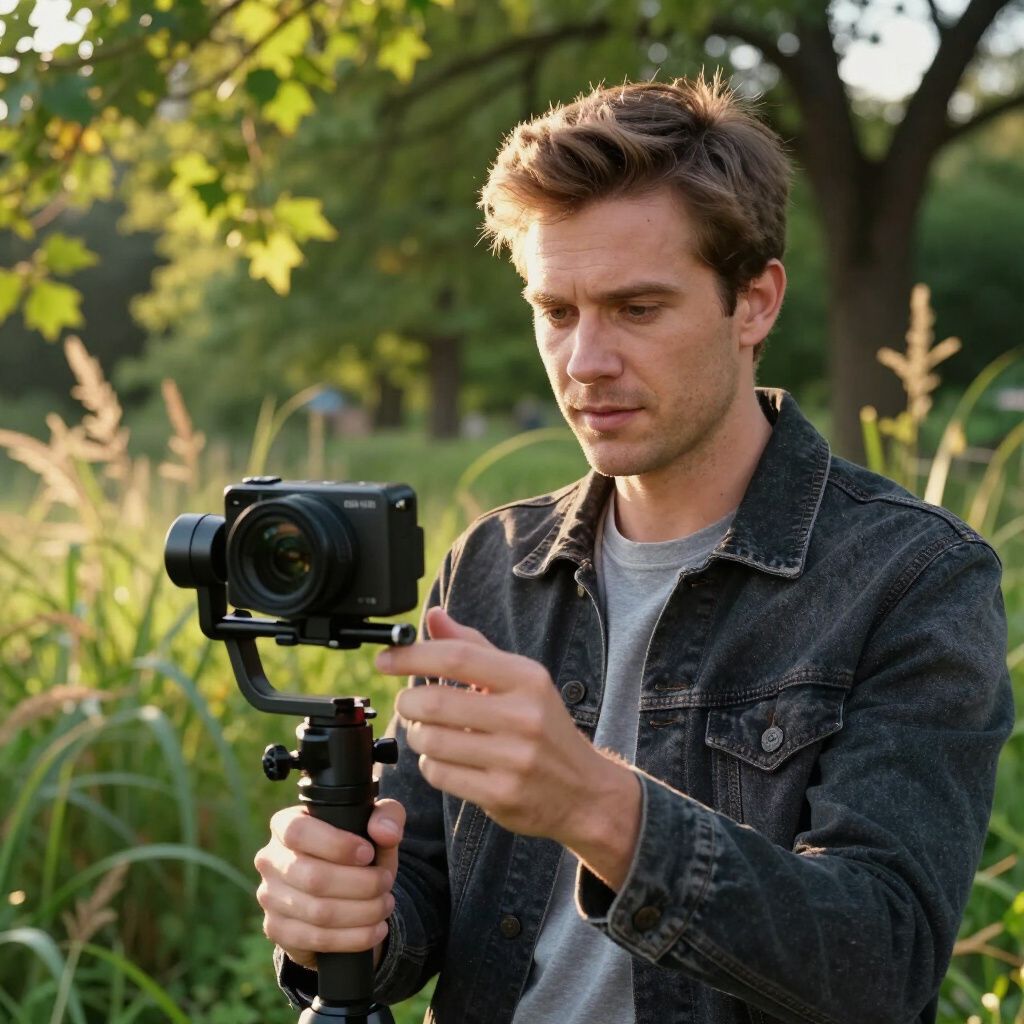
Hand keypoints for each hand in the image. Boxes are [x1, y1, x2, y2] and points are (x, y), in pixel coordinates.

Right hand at [253, 800, 404, 969]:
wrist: (343, 891)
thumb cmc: (359, 848)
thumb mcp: (377, 824)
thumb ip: (387, 817)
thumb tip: (386, 833)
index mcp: (286, 824)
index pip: (298, 831)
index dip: (336, 845)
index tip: (368, 854)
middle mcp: (270, 859)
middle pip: (314, 877)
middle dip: (361, 884)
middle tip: (386, 883)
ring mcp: (269, 897)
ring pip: (318, 912)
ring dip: (363, 912)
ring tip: (385, 905)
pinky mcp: (277, 929)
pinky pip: (316, 939)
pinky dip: (354, 938)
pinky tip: (375, 930)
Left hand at [375, 607, 639, 887]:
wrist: (584, 791)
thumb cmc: (544, 728)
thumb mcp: (521, 681)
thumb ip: (473, 647)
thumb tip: (434, 617)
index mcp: (528, 679)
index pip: (456, 657)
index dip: (411, 656)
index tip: (386, 660)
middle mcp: (524, 716)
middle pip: (435, 701)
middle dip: (408, 701)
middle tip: (409, 703)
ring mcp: (514, 758)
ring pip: (430, 740)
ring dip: (418, 734)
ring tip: (430, 732)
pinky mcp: (500, 794)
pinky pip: (438, 773)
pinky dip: (430, 764)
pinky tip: (447, 759)